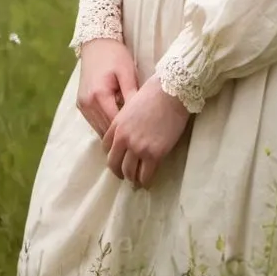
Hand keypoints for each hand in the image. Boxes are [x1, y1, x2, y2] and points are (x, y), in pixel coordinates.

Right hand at [76, 38, 139, 137]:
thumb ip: (132, 95)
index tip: (142, 136)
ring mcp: (82, 105)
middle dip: (121, 135)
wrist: (96, 43)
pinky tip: (118, 123)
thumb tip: (140, 116)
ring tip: (130, 134)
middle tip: (138, 139)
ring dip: (112, 132)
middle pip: (106, 130)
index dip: (128, 132)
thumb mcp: (127, 72)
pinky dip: (105, 125)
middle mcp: (87, 103)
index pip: (115, 124)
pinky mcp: (81, 104)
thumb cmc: (115, 55)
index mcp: (99, 95)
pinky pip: (94, 122)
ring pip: (99, 129)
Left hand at [103, 74, 190, 189]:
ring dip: (132, 178)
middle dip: (118, 172)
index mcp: (117, 124)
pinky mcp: (154, 154)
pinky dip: (145, 181)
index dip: (112, 155)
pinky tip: (148, 182)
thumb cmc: (154, 92)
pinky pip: (145, 175)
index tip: (118, 159)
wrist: (171, 93)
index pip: (106, 147)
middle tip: (125, 175)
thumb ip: (126, 119)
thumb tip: (131, 128)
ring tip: (137, 181)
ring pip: (129, 172)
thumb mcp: (131, 104)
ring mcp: (138, 148)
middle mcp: (123, 138)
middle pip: (114, 163)